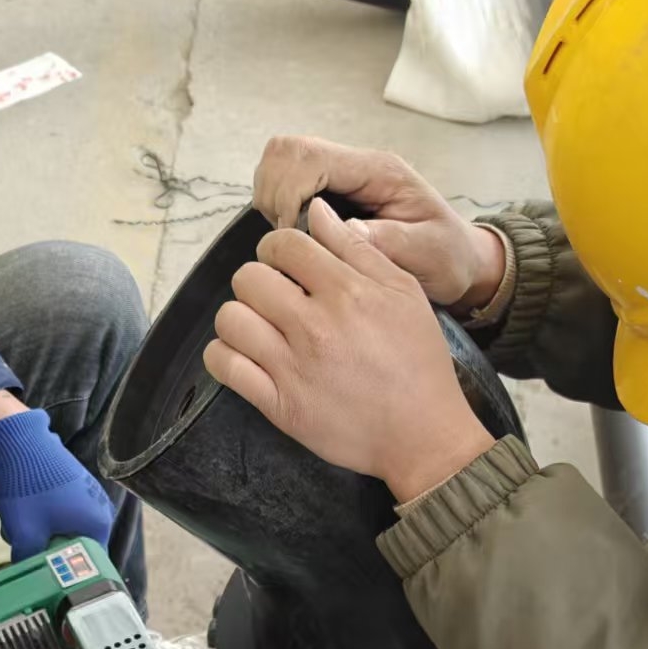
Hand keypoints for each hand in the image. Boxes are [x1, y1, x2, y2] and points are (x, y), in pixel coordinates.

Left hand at [0, 403, 114, 561]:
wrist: (19, 439)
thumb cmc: (29, 489)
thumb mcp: (25, 534)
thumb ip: (31, 562)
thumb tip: (29, 577)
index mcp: (99, 525)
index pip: (88, 563)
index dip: (65, 572)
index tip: (43, 573)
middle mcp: (101, 510)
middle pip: (74, 545)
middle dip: (48, 549)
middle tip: (25, 547)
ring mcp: (89, 494)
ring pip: (64, 528)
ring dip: (41, 532)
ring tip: (19, 526)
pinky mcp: (74, 483)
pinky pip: (61, 511)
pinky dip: (43, 516)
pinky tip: (24, 510)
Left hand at [205, 196, 494, 502]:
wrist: (422, 436)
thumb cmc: (418, 364)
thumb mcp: (404, 294)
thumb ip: (358, 249)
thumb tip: (316, 211)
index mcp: (346, 293)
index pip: (283, 245)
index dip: (278, 249)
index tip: (286, 265)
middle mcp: (315, 327)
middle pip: (248, 278)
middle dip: (259, 281)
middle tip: (276, 299)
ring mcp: (293, 368)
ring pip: (230, 319)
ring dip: (240, 318)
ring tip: (261, 328)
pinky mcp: (279, 405)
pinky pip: (225, 366)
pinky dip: (225, 355)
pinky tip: (245, 355)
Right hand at [253, 136, 506, 308]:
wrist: (461, 262)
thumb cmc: (448, 257)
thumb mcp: (429, 255)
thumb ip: (388, 241)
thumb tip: (342, 230)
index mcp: (379, 172)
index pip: (311, 157)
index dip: (288, 193)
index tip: (291, 235)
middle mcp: (356, 167)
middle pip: (286, 151)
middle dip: (273, 194)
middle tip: (286, 237)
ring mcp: (341, 178)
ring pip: (279, 163)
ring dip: (272, 200)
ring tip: (292, 239)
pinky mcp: (330, 195)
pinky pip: (285, 186)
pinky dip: (277, 210)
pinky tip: (296, 240)